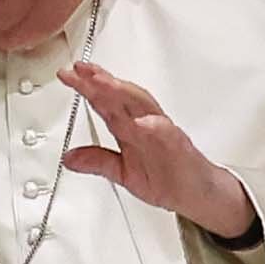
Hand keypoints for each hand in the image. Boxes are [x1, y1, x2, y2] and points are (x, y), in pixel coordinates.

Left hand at [57, 64, 257, 242]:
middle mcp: (145, 124)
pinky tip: (142, 122)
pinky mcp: (179, 147)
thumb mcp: (122, 172)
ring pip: (142, 106)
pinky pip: (167, 134)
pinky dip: (155, 126)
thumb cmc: (166, 177)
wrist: (196, 194)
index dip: (86, 87)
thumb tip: (69, 158)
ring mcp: (163, 132)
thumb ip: (97, 161)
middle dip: (100, 80)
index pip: (105, 102)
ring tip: (103, 82)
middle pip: (120, 96)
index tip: (68, 75)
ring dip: (122, 92)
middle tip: (81, 69)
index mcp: (130, 128)